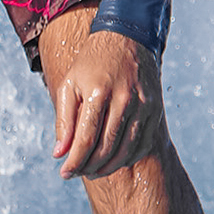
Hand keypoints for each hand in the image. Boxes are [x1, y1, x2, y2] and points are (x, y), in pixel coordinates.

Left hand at [52, 26, 163, 179]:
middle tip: (77, 172)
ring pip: (126, 150)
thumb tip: (59, 154)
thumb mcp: (70, 85)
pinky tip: (114, 160)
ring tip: (93, 171)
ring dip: (108, 167)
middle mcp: (124, 100)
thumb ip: (64, 120)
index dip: (74, 161)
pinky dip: (127, 158)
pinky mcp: (155, 111)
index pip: (86, 138)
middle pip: (106, 148)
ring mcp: (143, 106)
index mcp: (99, 92)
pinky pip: (142, 145)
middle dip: (89, 167)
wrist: (127, 39)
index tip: (64, 173)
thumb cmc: (92, 64)